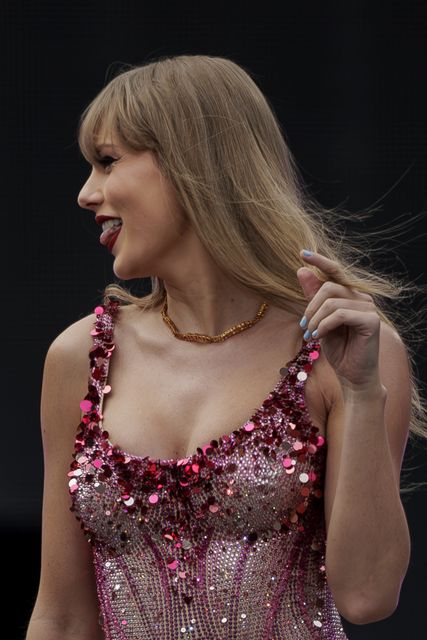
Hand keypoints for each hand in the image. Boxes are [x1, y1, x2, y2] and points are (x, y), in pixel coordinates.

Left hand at [296, 250, 382, 391]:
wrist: (352, 375)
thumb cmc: (337, 349)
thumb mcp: (319, 320)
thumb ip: (312, 296)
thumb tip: (302, 269)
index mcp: (350, 295)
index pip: (335, 271)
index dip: (320, 260)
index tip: (302, 253)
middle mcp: (361, 297)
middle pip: (328, 287)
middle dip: (310, 307)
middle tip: (304, 326)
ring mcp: (368, 307)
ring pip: (332, 301)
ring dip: (315, 319)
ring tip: (311, 335)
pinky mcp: (371, 320)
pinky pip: (340, 314)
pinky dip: (324, 325)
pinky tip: (319, 337)